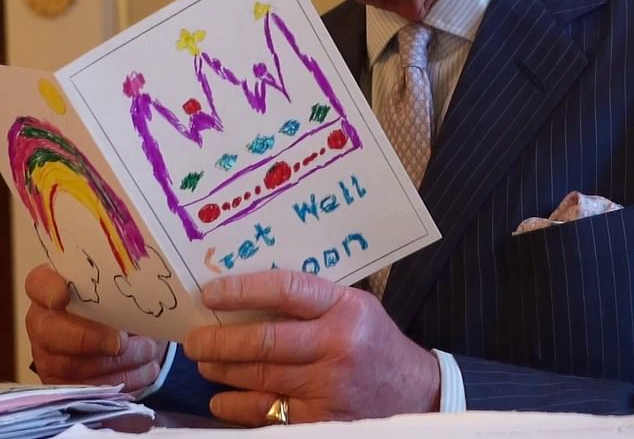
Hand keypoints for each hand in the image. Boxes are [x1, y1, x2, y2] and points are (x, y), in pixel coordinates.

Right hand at [25, 264, 167, 392]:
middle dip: (88, 338)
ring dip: (115, 363)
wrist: (125, 332)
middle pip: (49, 331)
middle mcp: (43, 321)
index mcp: (53, 288)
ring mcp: (47, 355)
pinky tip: (145, 371)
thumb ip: (121, 287)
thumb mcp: (120, 288)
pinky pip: (85, 390)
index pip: (39, 283)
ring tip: (148, 352)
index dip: (48, 290)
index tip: (64, 295)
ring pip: (70, 366)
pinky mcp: (61, 384)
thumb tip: (146, 294)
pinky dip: (120, 381)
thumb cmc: (119, 300)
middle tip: (121, 342)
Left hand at [184, 269, 439, 425]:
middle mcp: (336, 345)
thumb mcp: (353, 305)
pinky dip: (238, 407)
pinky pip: (269, 413)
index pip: (285, 290)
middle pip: (265, 341)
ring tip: (204, 363)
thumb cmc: (374, 340)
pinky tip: (221, 401)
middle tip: (194, 339)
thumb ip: (311, 299)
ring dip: (224, 371)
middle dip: (220, 341)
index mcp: (344, 307)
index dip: (243, 290)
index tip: (211, 293)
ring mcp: (328, 387)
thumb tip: (250, 293)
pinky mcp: (322, 421)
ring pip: (261, 378)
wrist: (416, 393)